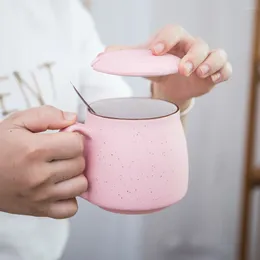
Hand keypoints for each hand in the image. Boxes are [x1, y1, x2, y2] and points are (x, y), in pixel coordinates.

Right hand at [0, 106, 86, 218]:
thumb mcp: (17, 122)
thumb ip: (47, 115)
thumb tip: (73, 118)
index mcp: (34, 150)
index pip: (77, 144)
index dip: (74, 138)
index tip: (66, 138)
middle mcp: (39, 176)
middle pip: (80, 163)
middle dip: (74, 155)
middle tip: (60, 153)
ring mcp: (40, 196)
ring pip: (81, 185)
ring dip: (75, 175)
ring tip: (61, 169)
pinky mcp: (39, 210)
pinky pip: (71, 208)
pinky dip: (69, 197)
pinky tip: (59, 187)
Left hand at [106, 24, 231, 106]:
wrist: (172, 85)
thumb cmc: (159, 69)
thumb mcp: (144, 63)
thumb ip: (127, 58)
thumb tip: (104, 54)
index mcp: (173, 41)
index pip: (173, 32)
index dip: (165, 39)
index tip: (155, 51)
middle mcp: (191, 47)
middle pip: (198, 43)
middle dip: (192, 55)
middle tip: (181, 69)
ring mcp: (205, 59)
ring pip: (216, 54)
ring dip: (210, 62)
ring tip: (199, 73)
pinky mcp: (214, 73)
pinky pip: (225, 69)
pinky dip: (222, 73)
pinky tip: (212, 80)